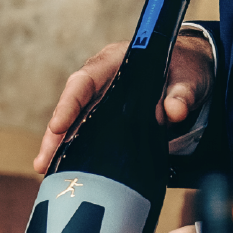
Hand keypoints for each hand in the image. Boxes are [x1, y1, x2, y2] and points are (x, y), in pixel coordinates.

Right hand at [33, 35, 215, 174]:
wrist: (189, 72)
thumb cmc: (185, 68)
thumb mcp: (190, 76)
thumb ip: (182, 92)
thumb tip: (174, 112)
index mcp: (112, 61)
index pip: (84, 81)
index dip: (68, 103)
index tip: (57, 125)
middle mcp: (98, 82)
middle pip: (69, 108)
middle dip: (53, 136)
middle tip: (42, 161)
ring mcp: (98, 101)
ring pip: (71, 125)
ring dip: (57, 148)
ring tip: (45, 171)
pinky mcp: (103, 119)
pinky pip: (83, 135)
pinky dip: (73, 152)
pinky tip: (63, 171)